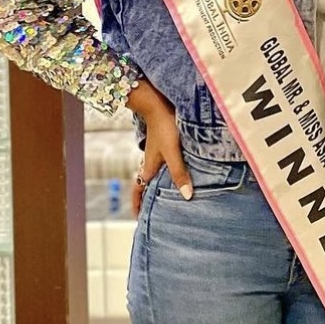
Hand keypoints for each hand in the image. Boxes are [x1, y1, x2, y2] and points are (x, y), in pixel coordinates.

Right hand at [126, 81, 192, 214]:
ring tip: (163, 198)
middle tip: (152, 214)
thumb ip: (179, 173)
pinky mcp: (162, 146)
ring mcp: (154, 155)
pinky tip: (174, 174)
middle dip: (146, 200)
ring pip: (151, 176)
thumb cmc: (164, 127)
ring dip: (154, 187)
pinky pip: (160, 166)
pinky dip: (163, 175)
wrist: (157, 103)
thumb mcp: (173, 152)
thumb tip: (187, 195)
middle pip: (143, 186)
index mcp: (147, 168)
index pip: (138, 191)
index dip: (138, 206)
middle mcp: (148, 163)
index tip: (139, 220)